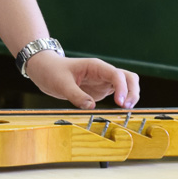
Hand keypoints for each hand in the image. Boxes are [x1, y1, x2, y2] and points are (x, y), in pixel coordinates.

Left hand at [25, 52, 139, 108]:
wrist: (45, 69)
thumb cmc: (52, 71)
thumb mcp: (61, 84)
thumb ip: (76, 95)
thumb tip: (91, 107)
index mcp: (95, 66)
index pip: (116, 75)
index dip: (122, 88)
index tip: (120, 102)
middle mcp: (103, 73)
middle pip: (128, 78)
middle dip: (132, 91)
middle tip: (127, 107)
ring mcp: (103, 82)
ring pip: (126, 85)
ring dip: (130, 96)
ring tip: (126, 110)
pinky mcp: (101, 90)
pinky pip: (117, 94)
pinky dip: (122, 101)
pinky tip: (119, 112)